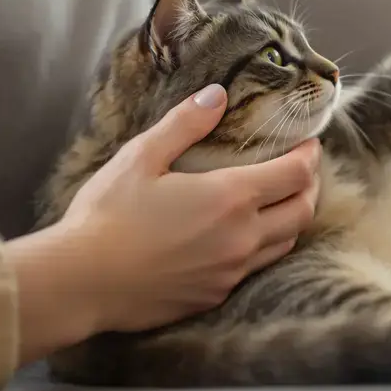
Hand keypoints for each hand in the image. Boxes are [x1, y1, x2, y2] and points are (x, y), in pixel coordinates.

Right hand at [56, 84, 320, 332]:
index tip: (309, 142)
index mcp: (231, 197)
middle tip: (302, 170)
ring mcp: (232, 271)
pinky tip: (245, 236)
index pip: (297, 174)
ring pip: (285, 243)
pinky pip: (257, 268)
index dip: (310, 155)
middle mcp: (243, 237)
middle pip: (303, 210)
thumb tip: (219, 95)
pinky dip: (264, 246)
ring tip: (280, 200)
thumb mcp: (142, 157)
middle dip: (310, 186)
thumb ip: (185, 123)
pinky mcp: (216, 296)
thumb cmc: (107, 215)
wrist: (81, 283)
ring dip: (291, 218)